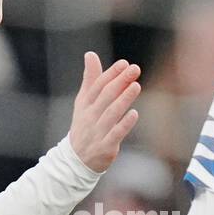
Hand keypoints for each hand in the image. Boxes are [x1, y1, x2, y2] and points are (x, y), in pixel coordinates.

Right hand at [68, 53, 141, 172]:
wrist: (77, 160)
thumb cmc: (85, 126)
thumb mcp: (84, 102)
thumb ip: (90, 79)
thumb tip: (90, 54)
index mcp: (84, 104)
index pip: (97, 86)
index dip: (110, 74)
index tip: (124, 63)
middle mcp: (90, 117)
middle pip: (105, 97)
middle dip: (120, 82)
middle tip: (134, 69)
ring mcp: (97, 132)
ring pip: (111, 114)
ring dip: (123, 99)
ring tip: (136, 86)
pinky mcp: (105, 147)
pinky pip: (115, 134)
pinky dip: (124, 124)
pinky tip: (134, 114)